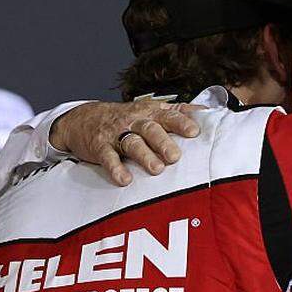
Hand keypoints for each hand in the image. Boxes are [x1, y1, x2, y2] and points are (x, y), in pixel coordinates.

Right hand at [49, 101, 201, 185]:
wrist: (85, 119)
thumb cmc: (127, 119)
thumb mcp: (150, 111)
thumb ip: (177, 112)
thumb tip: (206, 111)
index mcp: (151, 113)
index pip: (169, 115)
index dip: (181, 122)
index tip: (194, 132)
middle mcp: (135, 121)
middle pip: (151, 130)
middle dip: (163, 142)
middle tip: (175, 156)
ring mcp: (117, 134)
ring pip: (133, 143)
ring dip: (144, 156)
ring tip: (156, 169)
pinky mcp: (101, 147)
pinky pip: (108, 157)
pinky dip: (115, 168)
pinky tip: (124, 180)